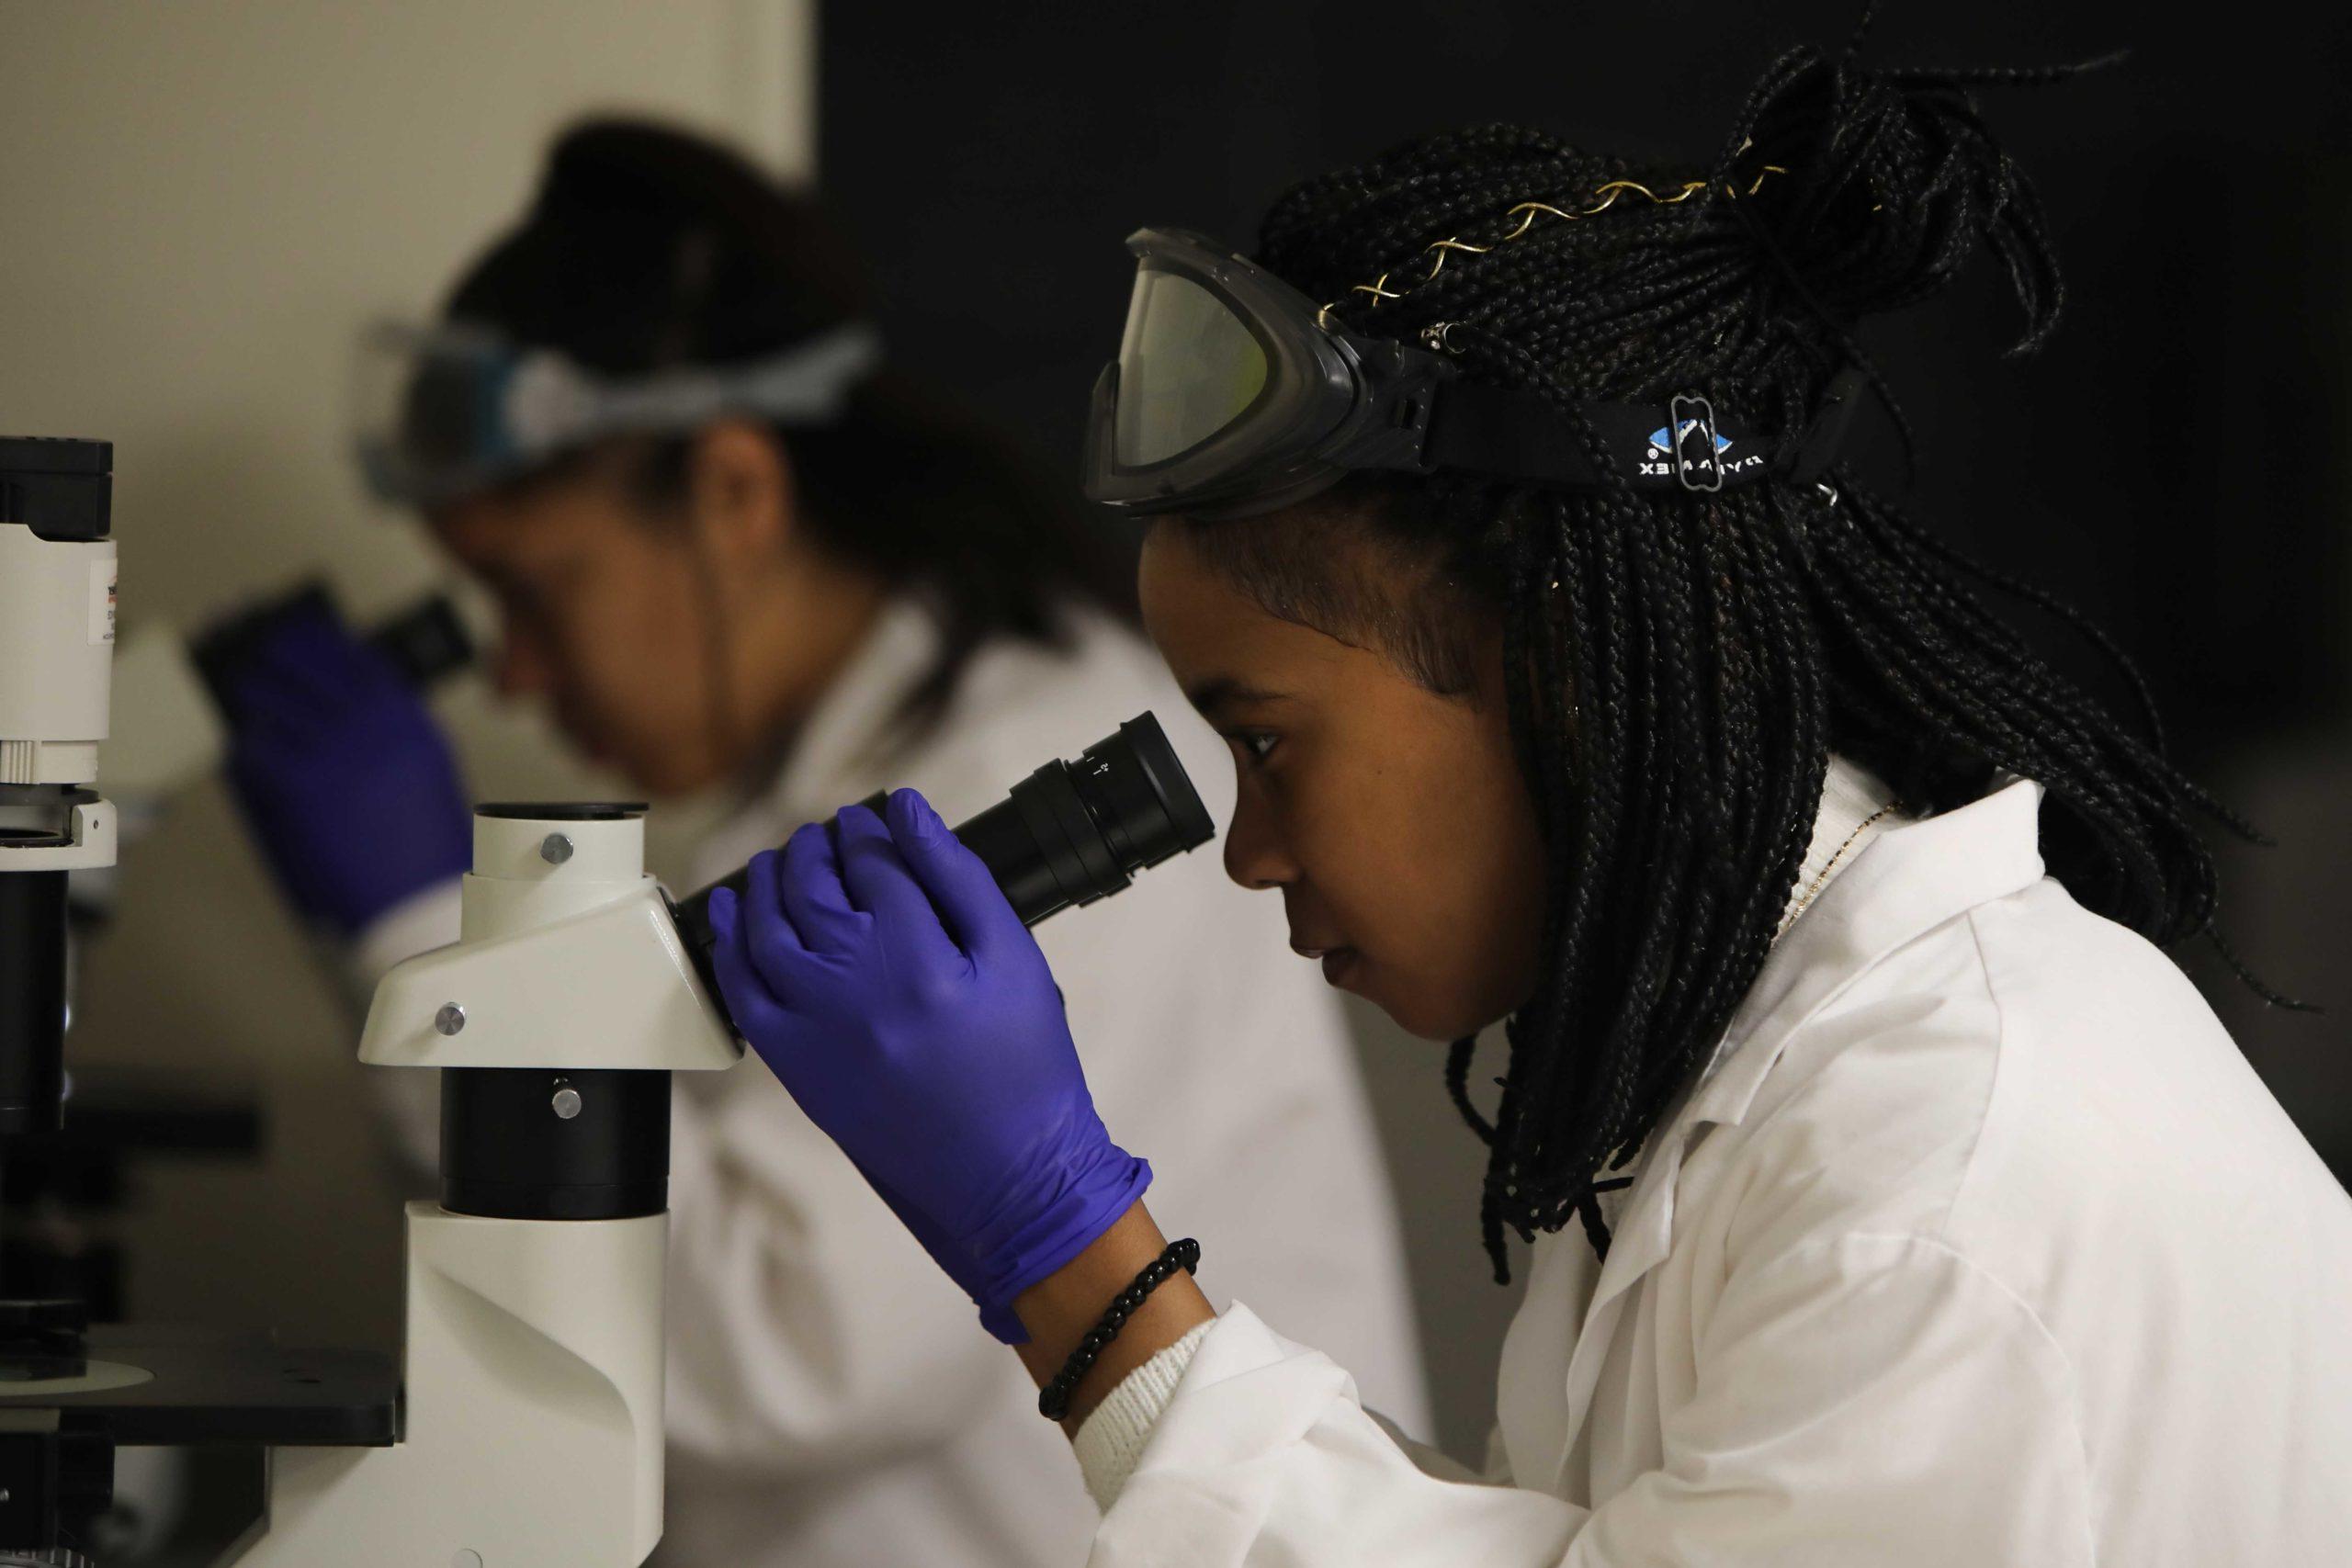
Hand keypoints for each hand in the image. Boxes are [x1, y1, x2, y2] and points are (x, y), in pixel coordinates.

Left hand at [216, 596, 470, 934]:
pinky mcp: (302, 787)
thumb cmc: (430, 848)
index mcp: (410, 722)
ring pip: (276, 705)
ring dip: (254, 693)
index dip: (325, 640)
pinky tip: (240, 742)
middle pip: (311, 671)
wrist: (422, 899)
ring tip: (240, 684)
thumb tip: (358, 704)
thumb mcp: (429, 773)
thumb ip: (396, 733)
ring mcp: (336, 755)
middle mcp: (374, 729)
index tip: (306, 628)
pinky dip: (246, 745)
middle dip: (279, 655)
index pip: (361, 660)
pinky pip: (257, 752)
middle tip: (260, 647)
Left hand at [705, 789, 1149, 1341]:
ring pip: (765, 929)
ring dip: (766, 883)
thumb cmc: (1025, 1070)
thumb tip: (911, 814)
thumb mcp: (1016, 961)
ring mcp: (813, 1028)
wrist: (1007, 1179)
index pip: (873, 861)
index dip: (869, 828)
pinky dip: (732, 947)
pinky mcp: (795, 1068)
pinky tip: (737, 920)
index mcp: (916, 953)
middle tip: (828, 834)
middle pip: (811, 885)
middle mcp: (852, 985)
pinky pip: (742, 994)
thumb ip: (962, 879)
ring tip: (780, 862)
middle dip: (815, 847)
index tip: (871, 817)